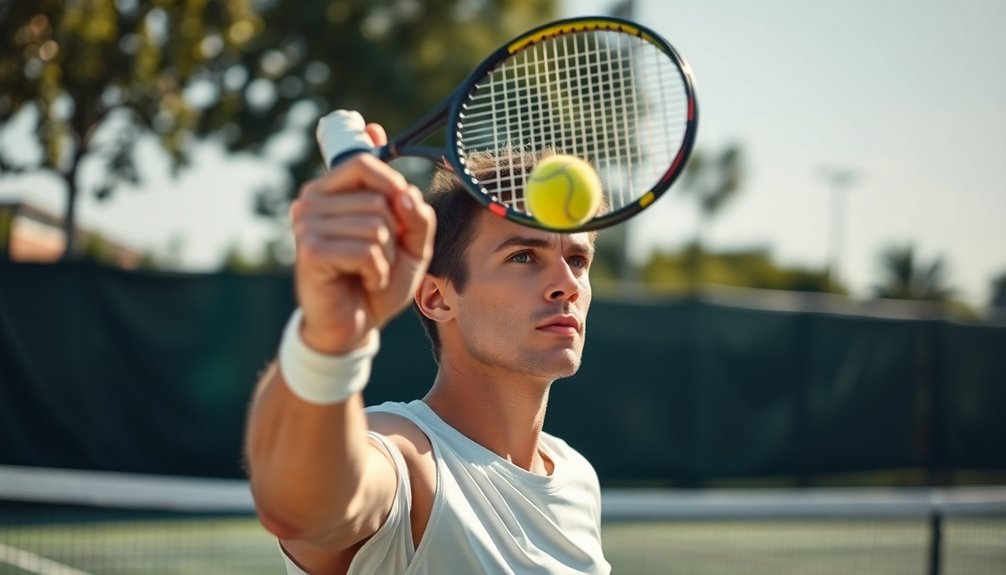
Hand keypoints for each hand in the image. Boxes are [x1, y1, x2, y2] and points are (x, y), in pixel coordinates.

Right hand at [290, 123, 435, 353]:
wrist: (355, 326)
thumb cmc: (379, 280)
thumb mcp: (412, 245)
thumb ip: (417, 214)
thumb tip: (405, 191)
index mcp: (331, 190)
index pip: (363, 162)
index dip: (392, 185)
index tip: (400, 216)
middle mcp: (311, 201)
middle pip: (378, 198)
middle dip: (394, 235)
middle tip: (378, 258)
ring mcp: (306, 225)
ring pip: (376, 225)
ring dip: (386, 257)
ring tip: (370, 271)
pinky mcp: (310, 251)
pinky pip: (366, 251)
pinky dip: (377, 272)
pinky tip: (365, 281)